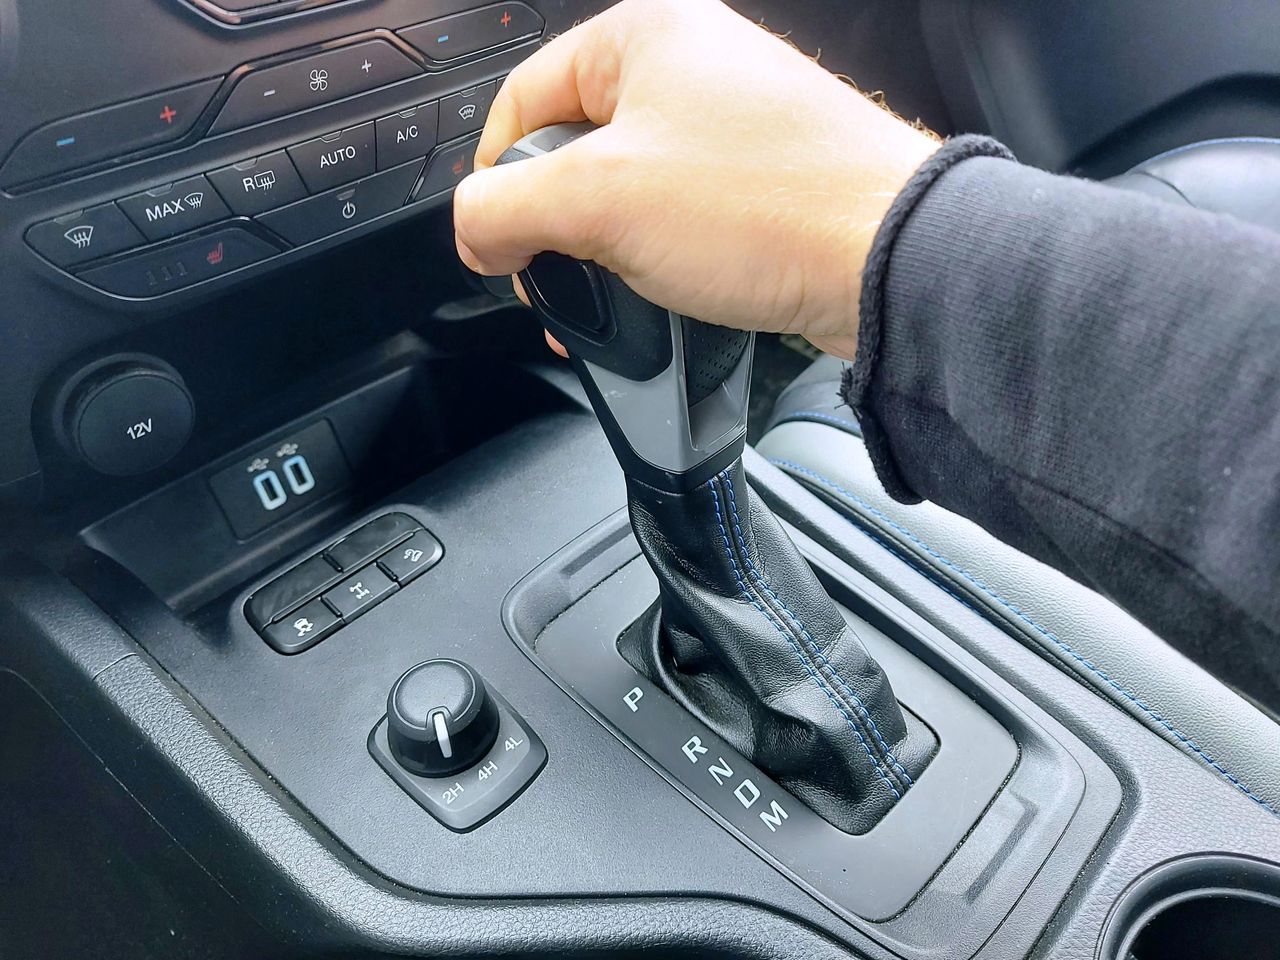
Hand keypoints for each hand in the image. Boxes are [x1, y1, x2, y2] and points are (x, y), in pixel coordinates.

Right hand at [453, 0, 936, 358]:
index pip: (522, 102)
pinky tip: (662, 302)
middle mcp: (692, 67)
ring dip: (606, 257)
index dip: (497, 182)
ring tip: (616, 303)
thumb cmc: (766, 208)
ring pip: (628, 193)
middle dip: (556, 230)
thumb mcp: (596, 201)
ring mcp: (734, 125)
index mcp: (644, 33)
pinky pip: (682, 219)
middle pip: (574, 151)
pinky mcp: (764, 182)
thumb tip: (473, 229)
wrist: (889, 261)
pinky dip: (658, 263)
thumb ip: (503, 208)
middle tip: (560, 283)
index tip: (499, 246)